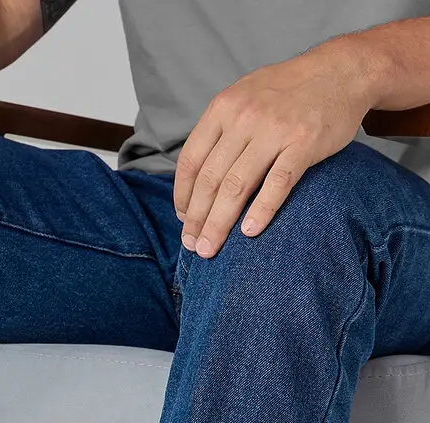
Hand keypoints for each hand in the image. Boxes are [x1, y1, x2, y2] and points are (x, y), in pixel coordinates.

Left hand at [173, 42, 373, 256]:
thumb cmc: (289, 90)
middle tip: (192, 246)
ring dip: (219, 223)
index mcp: (224, 107)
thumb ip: (221, 130)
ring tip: (210, 250)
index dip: (183, 196)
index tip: (184, 220)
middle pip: (211, 179)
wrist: (342, 70)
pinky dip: (262, 210)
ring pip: (237, 186)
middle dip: (197, 219)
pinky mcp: (304, 143)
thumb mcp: (245, 96)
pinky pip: (278, 183)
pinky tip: (249, 232)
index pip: (192, 160)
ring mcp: (275, 130)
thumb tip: (198, 175)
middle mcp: (244, 118)